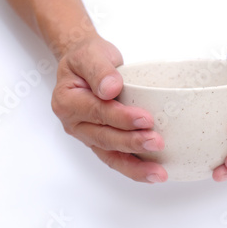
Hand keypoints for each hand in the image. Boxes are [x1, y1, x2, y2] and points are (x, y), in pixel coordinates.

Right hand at [51, 35, 166, 182]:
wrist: (84, 63)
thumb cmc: (88, 57)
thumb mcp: (91, 53)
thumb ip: (99, 69)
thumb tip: (110, 89)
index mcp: (68, 101)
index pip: (98, 112)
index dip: (122, 118)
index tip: (146, 119)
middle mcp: (74, 123)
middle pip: (105, 138)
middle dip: (132, 143)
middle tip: (156, 142)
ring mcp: (87, 135)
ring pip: (110, 156)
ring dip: (135, 167)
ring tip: (159, 173)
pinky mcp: (100, 142)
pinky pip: (116, 158)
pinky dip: (134, 168)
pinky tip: (152, 174)